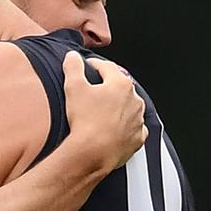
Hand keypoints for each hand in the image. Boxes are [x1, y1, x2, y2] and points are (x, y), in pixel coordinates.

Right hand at [62, 51, 147, 171]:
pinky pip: (133, 128)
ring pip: (128, 107)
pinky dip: (124, 126)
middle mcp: (134, 100)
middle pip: (119, 87)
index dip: (94, 65)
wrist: (92, 153)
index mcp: (120, 84)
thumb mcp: (73, 87)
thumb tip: (72, 57)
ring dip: (117, 107)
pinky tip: (112, 129)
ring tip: (100, 112)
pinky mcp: (137, 138)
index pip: (107, 67)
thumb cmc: (85, 122)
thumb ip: (73, 67)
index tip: (86, 66)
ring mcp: (137, 120)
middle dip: (107, 87)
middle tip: (91, 92)